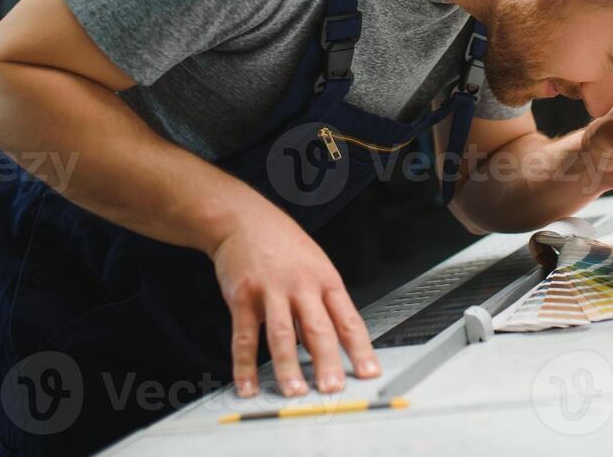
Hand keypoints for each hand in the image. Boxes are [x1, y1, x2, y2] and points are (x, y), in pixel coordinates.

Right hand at [209, 201, 379, 397]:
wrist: (243, 219)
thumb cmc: (282, 244)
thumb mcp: (315, 265)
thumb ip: (322, 303)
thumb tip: (333, 343)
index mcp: (325, 280)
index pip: (348, 319)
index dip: (361, 348)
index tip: (369, 372)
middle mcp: (301, 286)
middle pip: (318, 329)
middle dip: (327, 362)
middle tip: (332, 388)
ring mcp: (271, 291)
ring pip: (283, 335)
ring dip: (287, 367)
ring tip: (294, 391)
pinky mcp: (243, 297)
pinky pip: (244, 336)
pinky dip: (244, 365)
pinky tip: (247, 385)